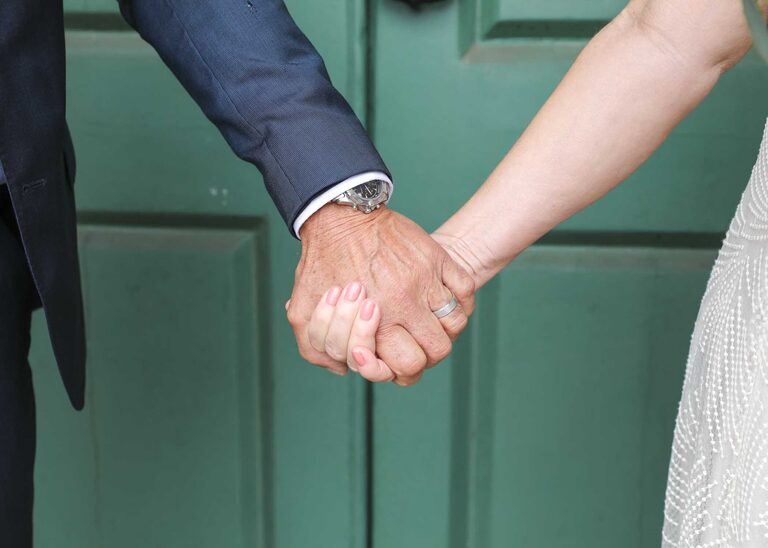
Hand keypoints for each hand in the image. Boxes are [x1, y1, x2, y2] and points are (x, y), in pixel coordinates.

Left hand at [286, 204, 474, 384]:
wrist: (339, 217)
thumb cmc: (322, 264)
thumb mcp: (301, 311)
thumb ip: (315, 348)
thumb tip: (341, 369)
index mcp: (374, 321)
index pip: (409, 366)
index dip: (405, 370)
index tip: (396, 358)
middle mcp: (404, 303)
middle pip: (438, 350)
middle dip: (428, 353)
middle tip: (416, 343)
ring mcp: (424, 279)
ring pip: (455, 323)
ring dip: (445, 328)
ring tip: (430, 323)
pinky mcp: (436, 257)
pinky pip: (466, 288)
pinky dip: (461, 300)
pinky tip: (444, 300)